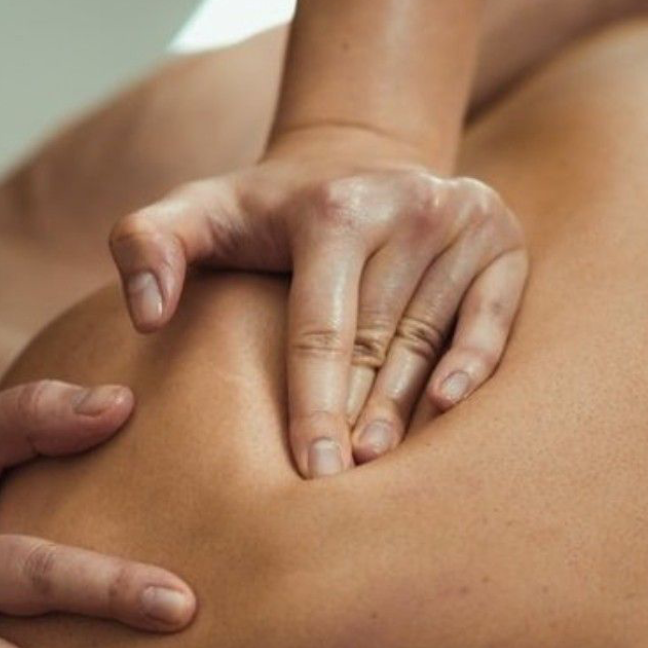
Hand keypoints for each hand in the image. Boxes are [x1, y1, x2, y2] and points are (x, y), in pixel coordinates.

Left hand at [110, 134, 526, 476]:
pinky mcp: (501, 239)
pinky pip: (493, 316)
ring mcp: (461, 220)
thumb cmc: (266, 209)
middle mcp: (406, 206)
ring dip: (405, 409)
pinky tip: (450, 408)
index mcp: (333, 207)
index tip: (308, 475)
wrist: (354, 157)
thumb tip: (146, 314)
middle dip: (356, 420)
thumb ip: (146, 245)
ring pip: (428, 340)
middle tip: (338, 489)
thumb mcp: (195, 210)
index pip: (320, 329)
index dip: (312, 408)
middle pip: (377, 341)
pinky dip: (475, 362)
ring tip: (379, 470)